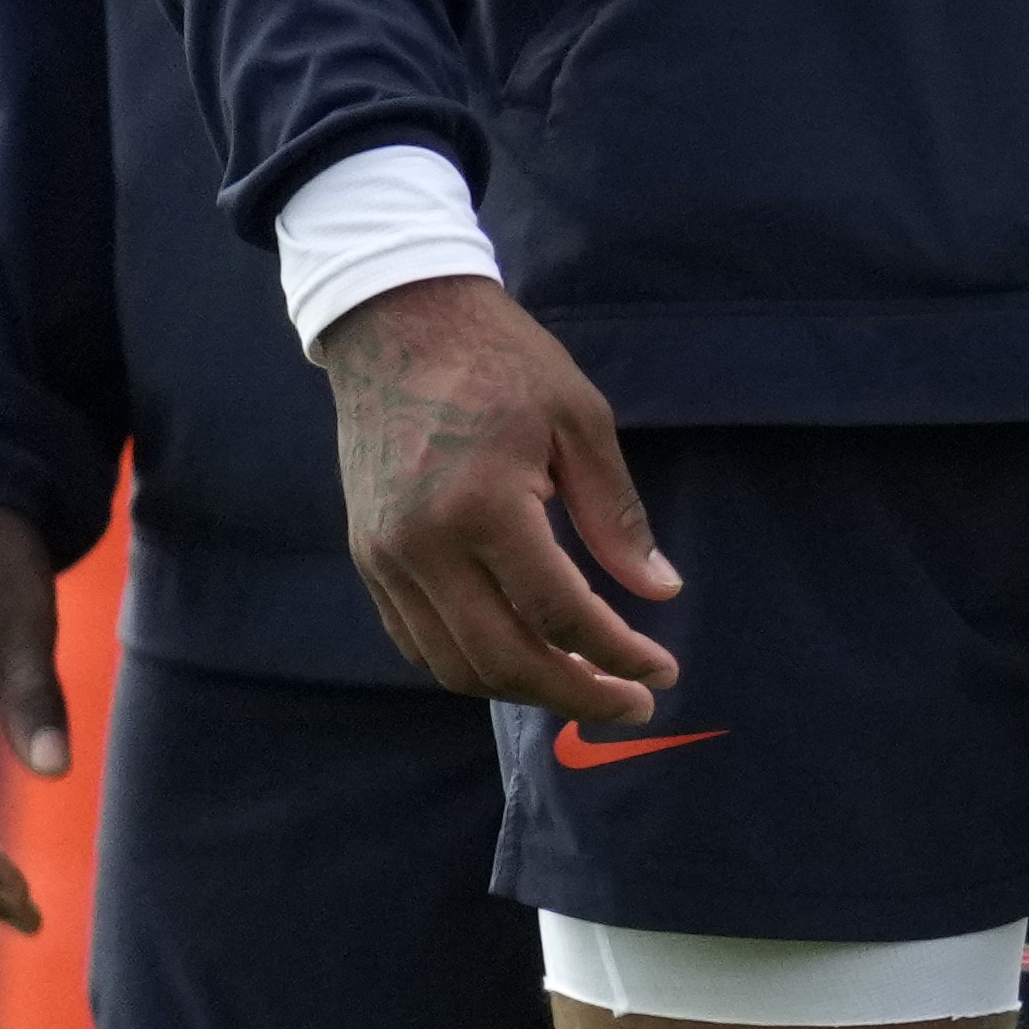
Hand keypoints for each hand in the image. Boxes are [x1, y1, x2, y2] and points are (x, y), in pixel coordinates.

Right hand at [316, 276, 680, 723]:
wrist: (397, 325)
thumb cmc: (503, 362)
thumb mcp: (580, 420)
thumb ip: (616, 514)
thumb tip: (659, 590)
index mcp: (484, 507)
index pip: (558, 612)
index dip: (616, 653)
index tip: (661, 671)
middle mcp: (423, 547)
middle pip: (501, 659)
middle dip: (573, 693)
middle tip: (631, 703)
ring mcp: (384, 559)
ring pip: (452, 664)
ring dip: (522, 688)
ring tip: (584, 685)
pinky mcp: (367, 558)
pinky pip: (417, 640)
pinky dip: (471, 663)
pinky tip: (521, 657)